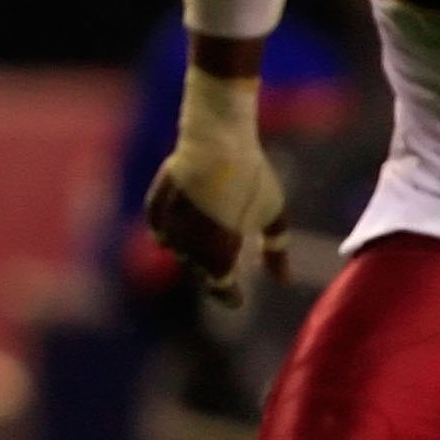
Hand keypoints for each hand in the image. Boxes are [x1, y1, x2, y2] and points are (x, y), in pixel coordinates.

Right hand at [142, 67, 286, 302]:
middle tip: (228, 245)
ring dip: (193, 247)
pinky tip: (186, 221)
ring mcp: (170, 229)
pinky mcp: (155, 209)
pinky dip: (171, 231)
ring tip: (210, 227)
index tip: (238, 299)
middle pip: (200, 267)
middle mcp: (190, 247)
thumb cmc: (251, 176)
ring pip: (179, 251)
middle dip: (214, 263)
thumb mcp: (273, 214)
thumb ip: (276, 251)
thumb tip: (284, 280)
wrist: (216, 140)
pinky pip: (161, 231)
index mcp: (219, 253)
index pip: (220, 287)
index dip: (229, 296)